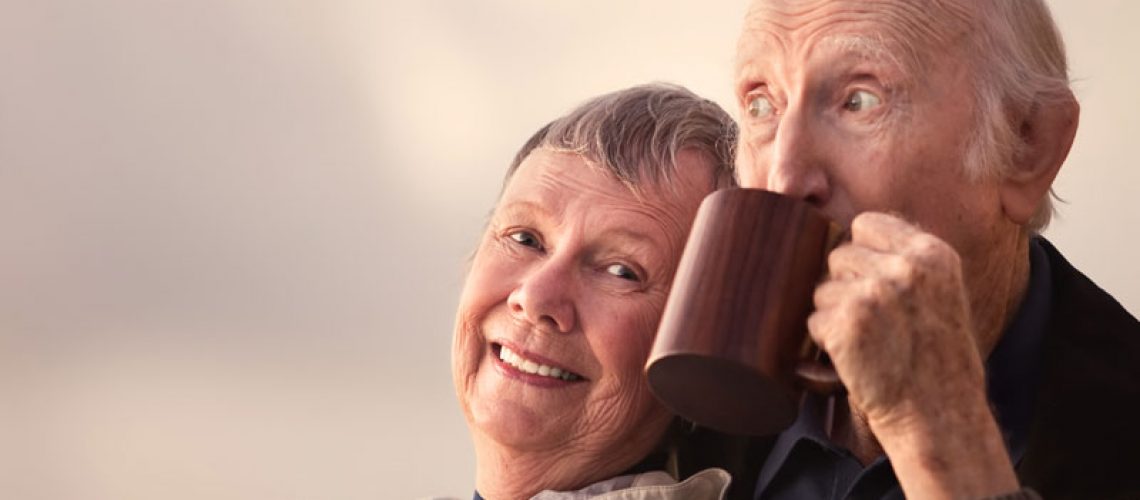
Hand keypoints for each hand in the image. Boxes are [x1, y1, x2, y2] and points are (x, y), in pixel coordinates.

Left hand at [808, 212, 1017, 497]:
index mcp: (932, 254)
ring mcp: (874, 294)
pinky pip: (814, 320)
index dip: (860, 252)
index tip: (870, 279)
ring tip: (868, 342)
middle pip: (838, 255)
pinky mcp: (847, 324)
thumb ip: (905, 261)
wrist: (939, 414)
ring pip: (822, 288)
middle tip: (872, 321)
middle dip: (845, 285)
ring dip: (833, 315)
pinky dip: (825, 341)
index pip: (866, 224)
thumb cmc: (939, 359)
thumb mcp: (943, 293)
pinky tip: (855, 357)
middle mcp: (904, 268)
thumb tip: (850, 234)